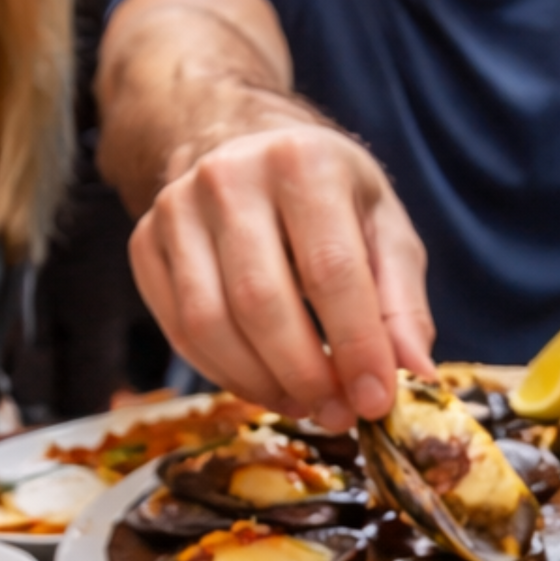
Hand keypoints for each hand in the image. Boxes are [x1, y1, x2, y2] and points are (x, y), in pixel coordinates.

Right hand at [129, 124, 433, 429]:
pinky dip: (224, 373)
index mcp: (303, 161)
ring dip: (262, 383)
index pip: (330, 270)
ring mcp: (175, 209)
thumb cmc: (330, 194)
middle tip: (339, 414)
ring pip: (209, 323)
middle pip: (261, 301)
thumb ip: (402, 302)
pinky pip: (179, 330)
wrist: (247, 145)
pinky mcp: (144, 243)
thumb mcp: (385, 228)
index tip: (377, 401)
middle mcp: (229, 177)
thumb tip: (415, 374)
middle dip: (305, 374)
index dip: (356, 346)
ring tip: (306, 404)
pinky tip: (264, 385)